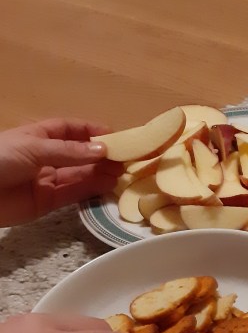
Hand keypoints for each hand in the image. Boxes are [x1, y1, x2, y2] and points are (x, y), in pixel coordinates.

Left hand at [0, 119, 121, 226]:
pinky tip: (110, 185)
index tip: (117, 136)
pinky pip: (75, 194)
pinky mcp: (49, 202)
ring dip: (102, 173)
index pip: (71, 130)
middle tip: (128, 159)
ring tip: (124, 173)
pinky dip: (92, 190)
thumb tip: (104, 149)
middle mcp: (46, 157)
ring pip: (81, 175)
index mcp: (39, 137)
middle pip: (80, 154)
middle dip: (102, 155)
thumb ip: (70, 152)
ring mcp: (48, 180)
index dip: (92, 131)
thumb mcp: (34, 148)